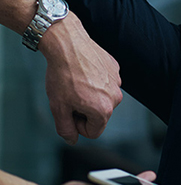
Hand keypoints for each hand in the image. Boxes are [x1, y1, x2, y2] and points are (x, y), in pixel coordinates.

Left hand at [38, 13, 121, 144]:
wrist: (68, 44)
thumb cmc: (62, 75)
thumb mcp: (58, 107)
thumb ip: (65, 128)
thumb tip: (72, 140)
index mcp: (103, 110)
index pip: (93, 132)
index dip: (77, 125)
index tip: (68, 111)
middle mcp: (115, 98)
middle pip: (99, 115)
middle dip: (85, 110)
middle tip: (70, 95)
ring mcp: (117, 82)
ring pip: (103, 98)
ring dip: (90, 95)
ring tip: (76, 82)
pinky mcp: (115, 69)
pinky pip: (105, 83)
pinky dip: (94, 81)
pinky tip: (83, 71)